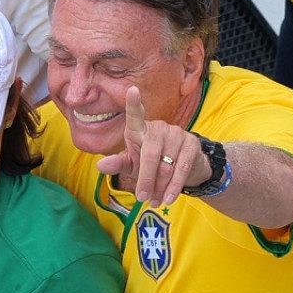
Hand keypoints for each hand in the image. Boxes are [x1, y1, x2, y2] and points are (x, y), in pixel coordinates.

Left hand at [96, 86, 207, 205]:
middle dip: (145, 179)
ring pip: (166, 165)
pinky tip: (169, 198)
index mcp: (139, 129)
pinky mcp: (192, 144)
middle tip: (141, 198)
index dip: (133, 103)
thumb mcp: (132, 165)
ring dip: (160, 187)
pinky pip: (181, 168)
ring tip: (155, 202)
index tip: (132, 90)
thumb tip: (100, 165)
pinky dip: (174, 186)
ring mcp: (176, 133)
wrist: (183, 168)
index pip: (135, 115)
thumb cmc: (150, 164)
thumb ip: (118, 164)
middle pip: (150, 154)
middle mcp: (158, 127)